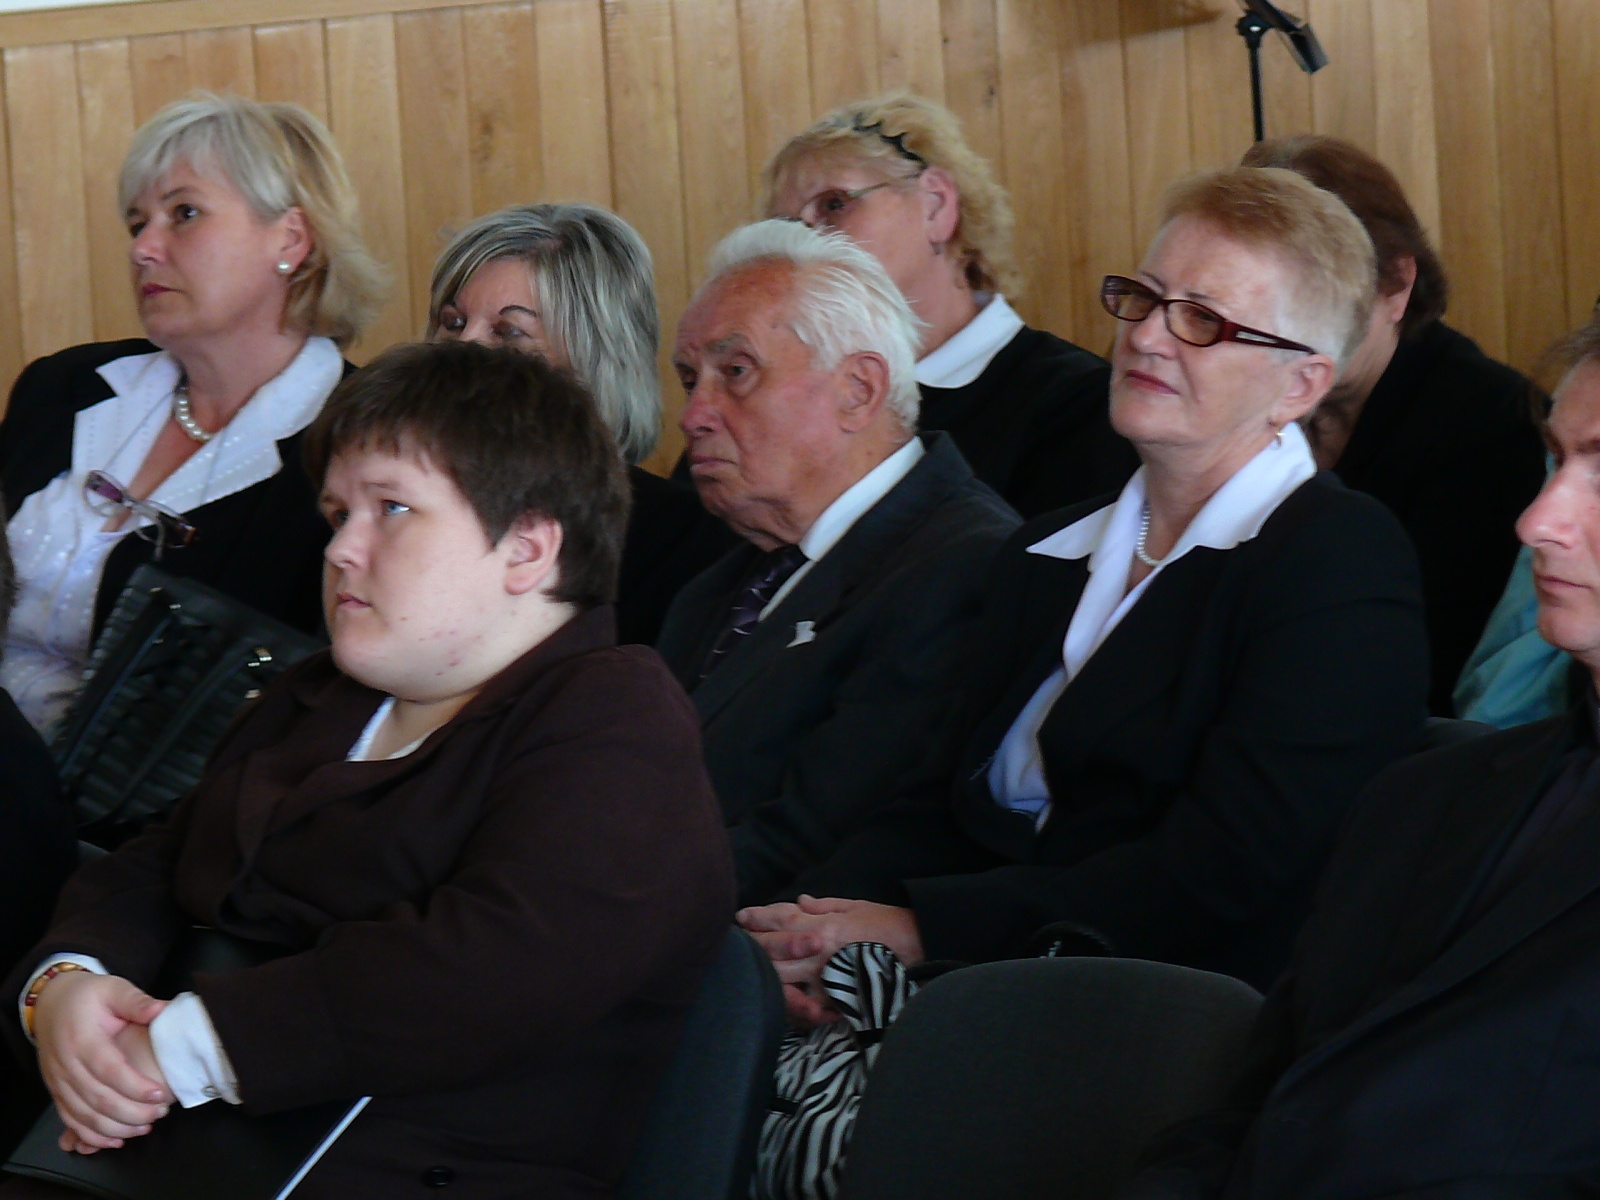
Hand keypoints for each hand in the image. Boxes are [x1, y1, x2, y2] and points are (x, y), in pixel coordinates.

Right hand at [34, 971, 171, 1150]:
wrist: (50, 1003)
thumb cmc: (88, 996)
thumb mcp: (114, 988)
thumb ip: (138, 1001)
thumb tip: (163, 1010)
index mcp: (82, 1039)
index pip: (109, 1070)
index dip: (135, 1086)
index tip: (161, 1094)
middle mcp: (66, 1064)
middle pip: (97, 1098)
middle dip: (131, 1112)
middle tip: (160, 1113)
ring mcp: (58, 1081)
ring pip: (84, 1115)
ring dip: (115, 1127)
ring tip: (145, 1127)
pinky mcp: (56, 1092)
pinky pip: (70, 1120)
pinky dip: (92, 1135)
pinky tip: (117, 1140)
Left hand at [738, 896, 924, 1026]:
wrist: (916, 946)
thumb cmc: (887, 923)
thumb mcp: (855, 906)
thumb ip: (824, 905)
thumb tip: (800, 900)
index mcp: (823, 924)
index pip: (780, 919)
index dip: (758, 917)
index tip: (741, 916)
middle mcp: (820, 950)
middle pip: (773, 949)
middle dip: (753, 944)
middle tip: (739, 942)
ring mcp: (826, 975)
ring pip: (782, 977)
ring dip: (766, 972)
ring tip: (752, 970)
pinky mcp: (837, 997)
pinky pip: (808, 1002)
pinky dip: (794, 1001)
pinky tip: (781, 997)